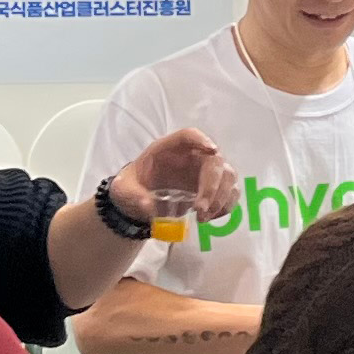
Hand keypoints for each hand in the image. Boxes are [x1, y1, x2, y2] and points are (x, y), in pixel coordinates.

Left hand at [111, 127, 235, 230]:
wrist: (138, 199)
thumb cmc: (132, 186)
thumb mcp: (123, 190)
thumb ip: (134, 195)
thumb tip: (148, 205)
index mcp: (168, 149)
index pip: (189, 136)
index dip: (202, 140)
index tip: (211, 150)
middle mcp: (192, 156)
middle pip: (214, 161)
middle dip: (212, 185)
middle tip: (200, 209)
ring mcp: (205, 171)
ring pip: (228, 176)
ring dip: (221, 198)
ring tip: (203, 218)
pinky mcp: (213, 188)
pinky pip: (230, 193)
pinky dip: (225, 207)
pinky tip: (209, 218)